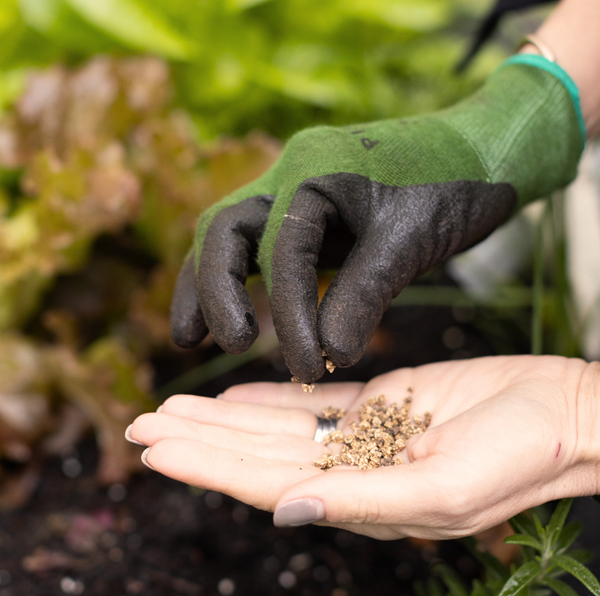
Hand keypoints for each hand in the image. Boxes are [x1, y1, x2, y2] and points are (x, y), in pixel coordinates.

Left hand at [129, 356, 599, 539]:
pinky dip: (267, 398)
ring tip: (168, 409)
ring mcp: (360, 435)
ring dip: (219, 418)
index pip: (263, 482)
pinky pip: (309, 401)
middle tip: (137, 426)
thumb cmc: (517, 458)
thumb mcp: (442, 489)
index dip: (206, 466)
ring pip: (273, 425)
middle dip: (196, 440)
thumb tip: (284, 512)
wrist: (561, 414)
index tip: (153, 450)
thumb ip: (360, 503)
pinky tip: (230, 396)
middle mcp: (350, 470)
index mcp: (359, 500)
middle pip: (255, 453)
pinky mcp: (377, 401)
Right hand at [170, 58, 583, 383]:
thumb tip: (325, 353)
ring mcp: (291, 189)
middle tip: (225, 345)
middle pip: (224, 230)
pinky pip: (256, 246)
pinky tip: (232, 316)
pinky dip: (239, 282)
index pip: (281, 250)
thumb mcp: (410, 240)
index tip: (306, 366)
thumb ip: (363, 293)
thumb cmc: (454, 185)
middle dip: (216, 291)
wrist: (481, 152)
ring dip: (208, 287)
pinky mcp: (303, 213)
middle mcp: (290, 172)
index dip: (288, 314)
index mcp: (315, 168)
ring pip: (227, 237)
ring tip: (190, 338)